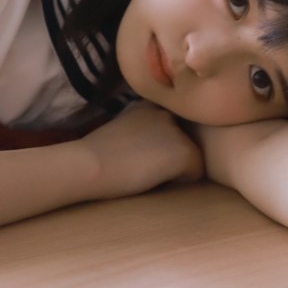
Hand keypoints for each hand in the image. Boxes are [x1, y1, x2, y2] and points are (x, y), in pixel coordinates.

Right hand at [79, 103, 203, 199]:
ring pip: (192, 156)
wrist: (90, 165)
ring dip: (177, 167)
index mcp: (148, 106)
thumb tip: (155, 148)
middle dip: (172, 153)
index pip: (169, 126)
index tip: (140, 154)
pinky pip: (196, 172)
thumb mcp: (120, 131)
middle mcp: (166, 112)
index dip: (161, 144)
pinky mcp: (184, 151)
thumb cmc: (97, 156)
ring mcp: (177, 131)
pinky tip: (156, 179)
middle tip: (144, 165)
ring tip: (149, 172)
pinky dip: (182, 180)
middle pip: (183, 140)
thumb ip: (140, 130)